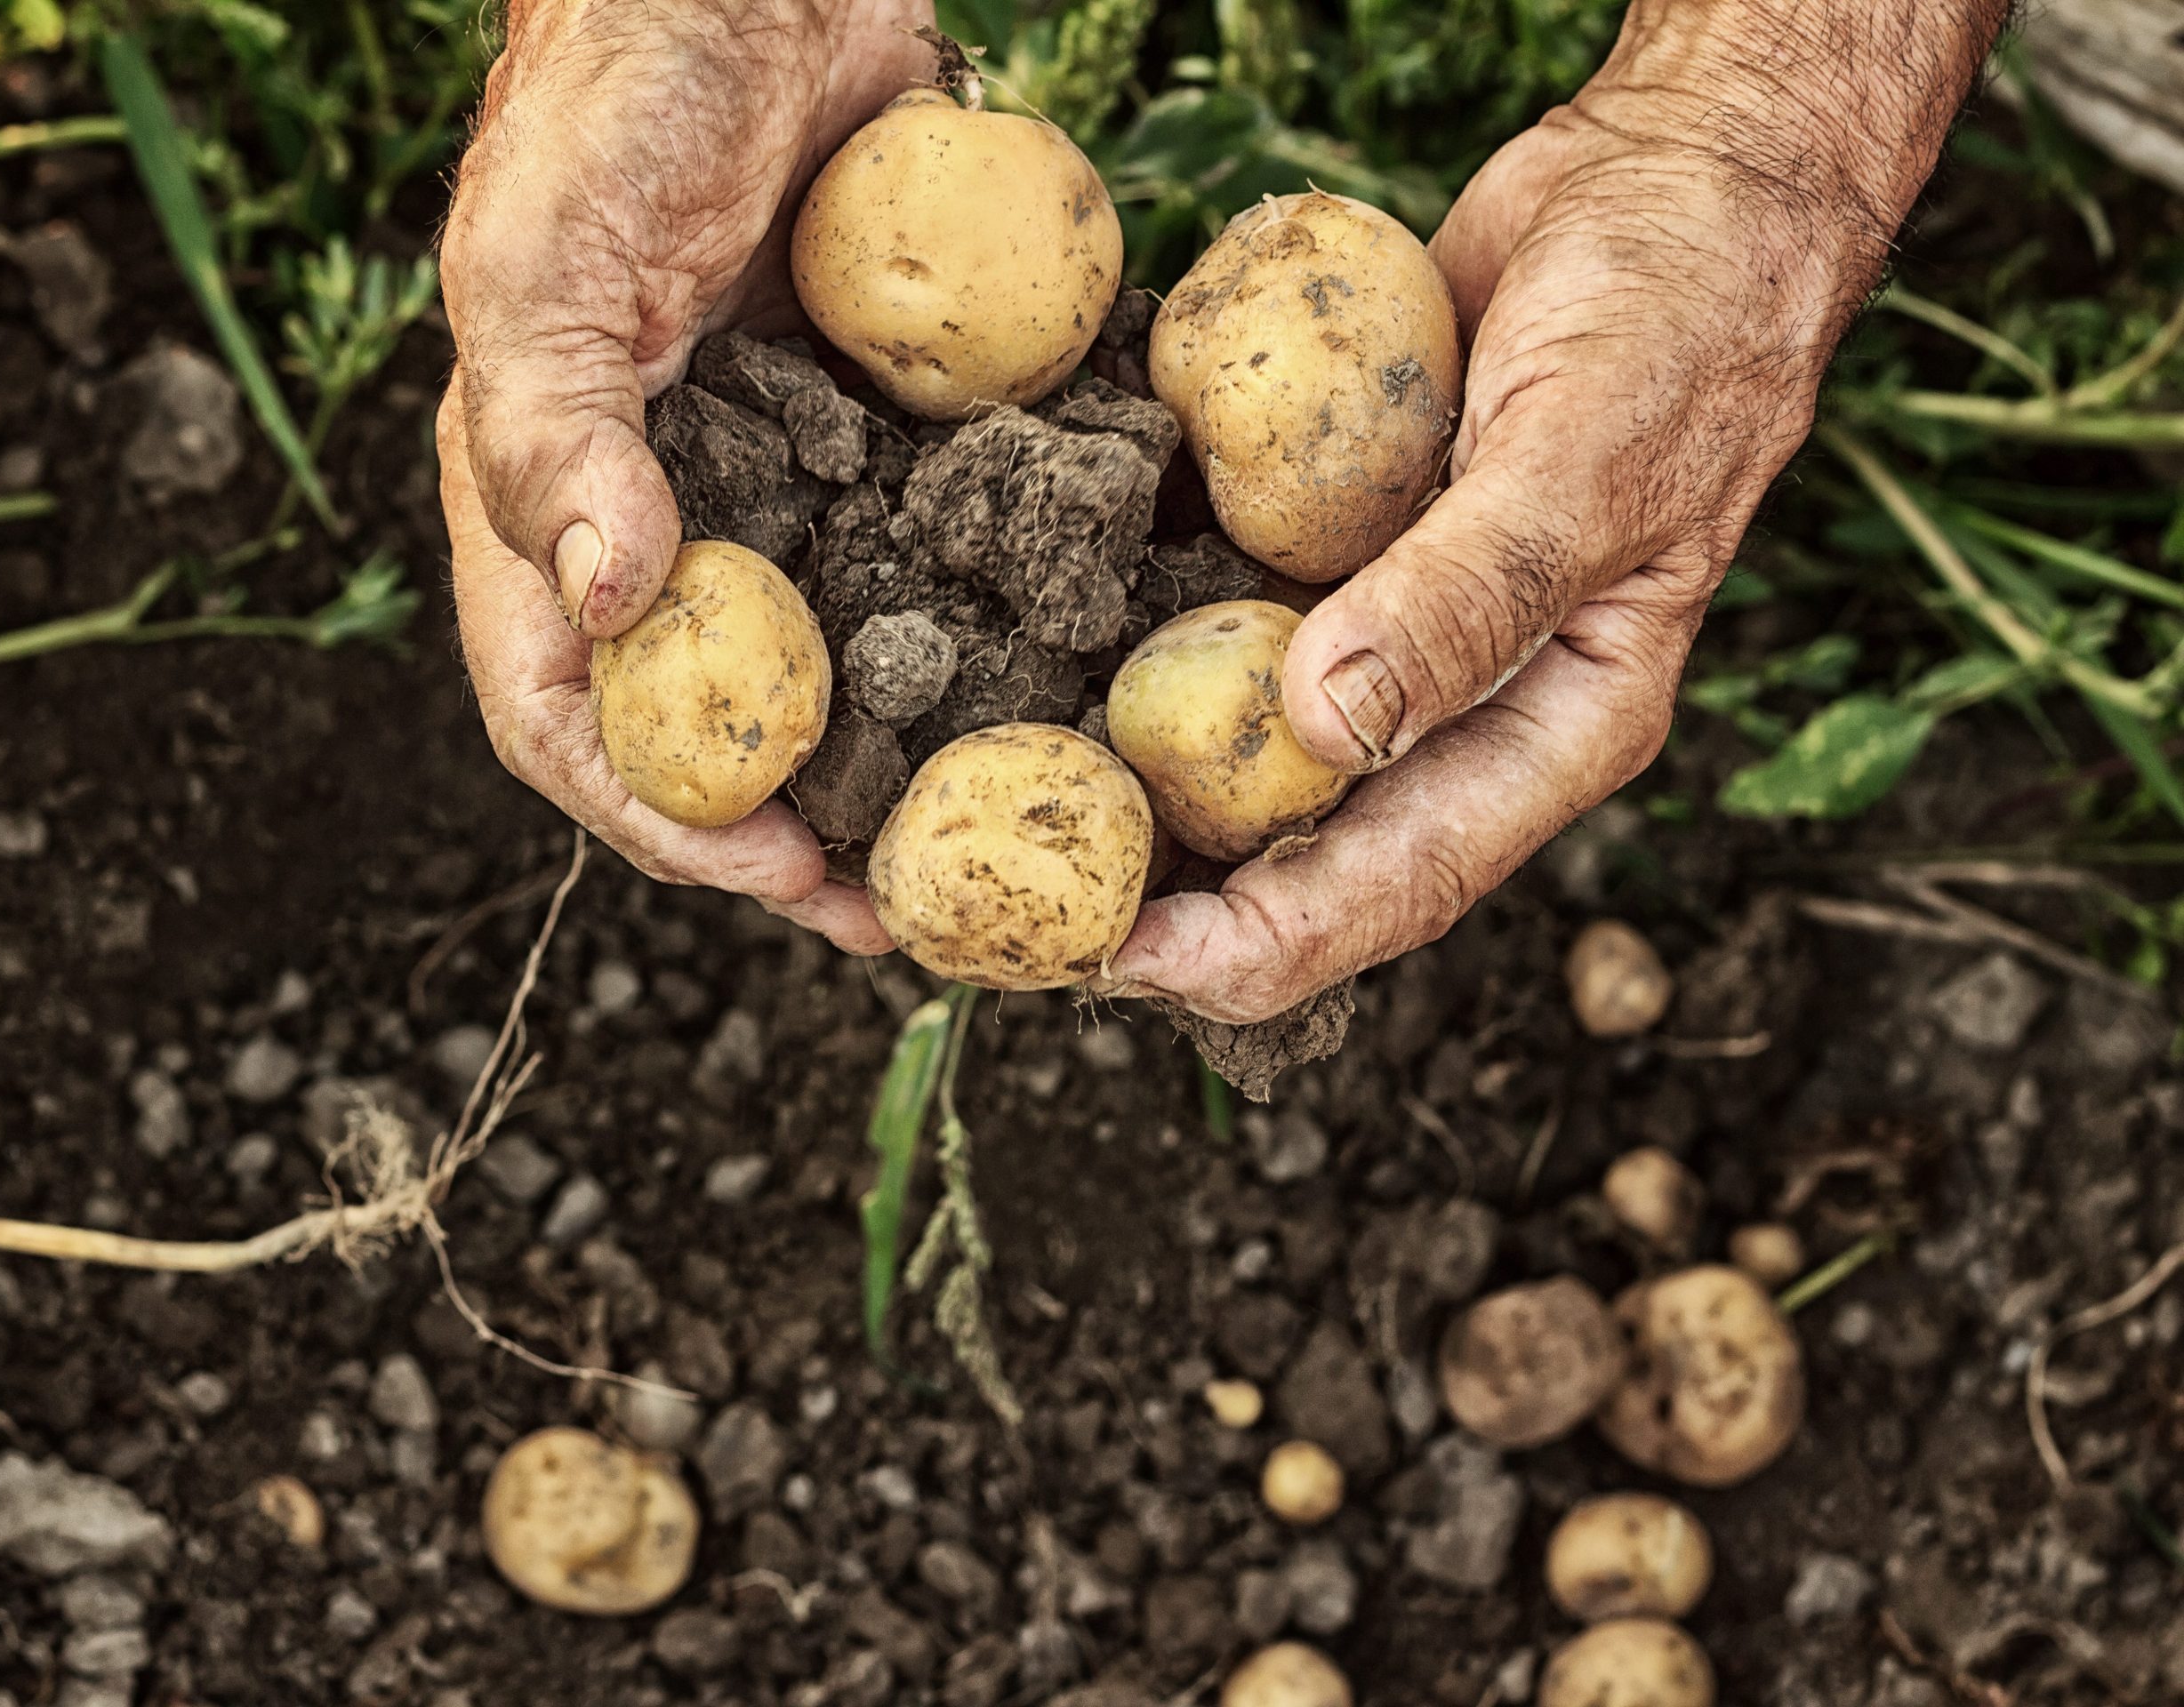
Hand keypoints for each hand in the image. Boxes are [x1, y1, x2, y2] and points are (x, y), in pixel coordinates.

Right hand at [437, 0, 931, 951]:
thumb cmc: (617, 97)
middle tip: (918, 904)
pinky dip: (988, 632)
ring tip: (1002, 834)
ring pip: (840, 675)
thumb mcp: (545, 257)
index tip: (779, 874)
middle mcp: (672, 529)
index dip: (664, 818)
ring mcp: (787, 493)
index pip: (575, 720)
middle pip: (721, 733)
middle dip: (805, 834)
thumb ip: (548, 425)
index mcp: (554, 514)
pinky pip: (934, 562)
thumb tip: (605, 604)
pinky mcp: (885, 445)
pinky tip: (1072, 680)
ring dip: (909, 766)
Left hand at [1110, 0, 2004, 1022]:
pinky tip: (1024, 652)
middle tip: (1017, 913)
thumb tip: (1323, 727)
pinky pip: (1218, 617)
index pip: (1403, 879)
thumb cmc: (1680, 317)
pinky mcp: (1322, 547)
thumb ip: (1466, 597)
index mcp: (1551, 728)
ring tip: (993, 816)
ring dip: (1128, 790)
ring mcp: (1381, 627)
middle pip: (1300, 846)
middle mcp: (1456, 704)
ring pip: (1242, 748)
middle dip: (1167, 899)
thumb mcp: (1587, 459)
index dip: (1269, 941)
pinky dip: (1132, 643)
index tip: (1137, 964)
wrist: (1670, 177)